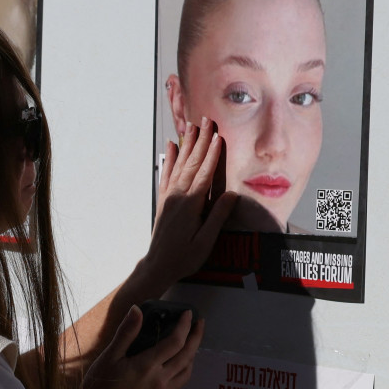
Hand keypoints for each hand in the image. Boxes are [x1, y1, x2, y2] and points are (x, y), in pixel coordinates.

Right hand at [79, 305, 202, 388]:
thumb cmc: (99, 388)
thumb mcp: (109, 357)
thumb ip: (126, 333)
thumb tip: (137, 309)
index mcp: (148, 365)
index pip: (176, 341)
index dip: (185, 325)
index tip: (188, 313)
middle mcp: (161, 379)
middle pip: (187, 355)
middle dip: (196, 337)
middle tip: (200, 323)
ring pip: (187, 371)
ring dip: (193, 354)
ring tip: (191, 342)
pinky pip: (181, 383)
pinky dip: (186, 370)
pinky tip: (181, 366)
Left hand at [142, 117, 237, 288]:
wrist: (157, 267)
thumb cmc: (183, 258)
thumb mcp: (205, 242)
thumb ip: (217, 217)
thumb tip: (230, 195)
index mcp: (190, 205)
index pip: (204, 174)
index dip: (213, 154)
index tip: (219, 136)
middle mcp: (178, 196)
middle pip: (192, 163)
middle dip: (200, 141)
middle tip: (206, 121)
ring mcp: (169, 197)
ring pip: (179, 165)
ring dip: (187, 145)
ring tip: (191, 127)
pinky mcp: (163, 201)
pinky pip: (167, 174)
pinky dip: (169, 159)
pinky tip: (171, 147)